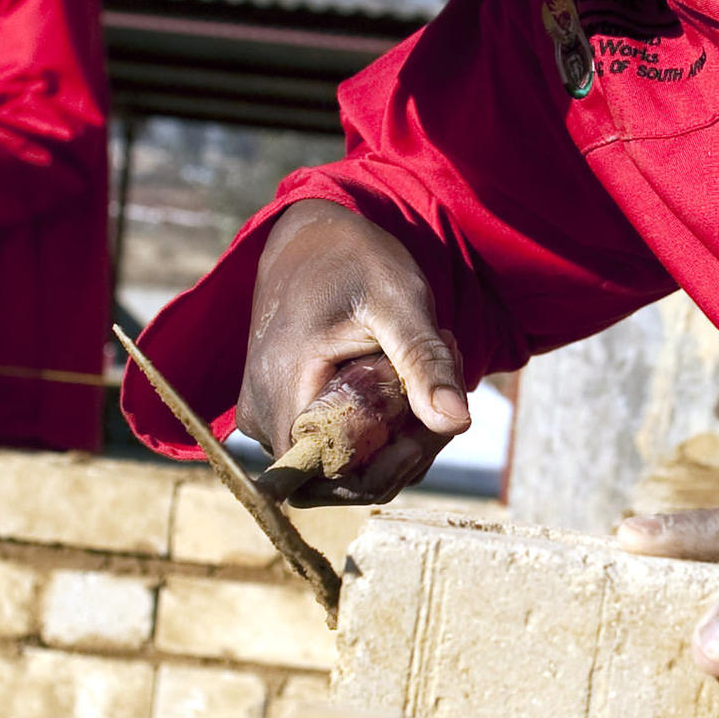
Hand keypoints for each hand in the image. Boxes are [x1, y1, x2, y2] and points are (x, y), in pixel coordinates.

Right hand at [242, 201, 469, 502]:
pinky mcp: (278, 414)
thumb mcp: (399, 303)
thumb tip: (456, 422)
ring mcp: (264, 417)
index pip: (335, 477)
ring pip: (343, 465)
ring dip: (395, 436)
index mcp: (282, 391)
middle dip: (404, 448)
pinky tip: (399, 384)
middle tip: (441, 383)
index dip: (392, 466)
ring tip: (420, 370)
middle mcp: (261, 415)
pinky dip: (376, 430)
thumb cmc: (354, 261)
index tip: (431, 418)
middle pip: (344, 477)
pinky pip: (333, 447)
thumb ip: (425, 362)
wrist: (311, 239)